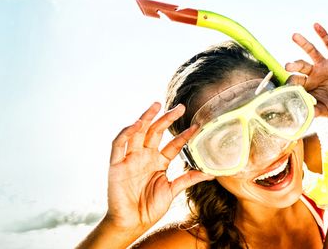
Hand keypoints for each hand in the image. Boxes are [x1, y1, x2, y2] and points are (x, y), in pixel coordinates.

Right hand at [102, 102, 213, 232]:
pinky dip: (127, 132)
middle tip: (180, 107)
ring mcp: (130, 159)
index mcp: (158, 162)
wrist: (132, 223)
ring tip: (157, 105)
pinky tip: (137, 124)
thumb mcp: (172, 190)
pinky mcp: (116, 164)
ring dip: (146, 118)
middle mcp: (144, 157)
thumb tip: (211, 173)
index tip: (197, 126)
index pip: (172, 144)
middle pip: (155, 132)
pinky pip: (119, 144)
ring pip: (137, 132)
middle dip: (166, 118)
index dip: (184, 135)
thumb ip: (188, 179)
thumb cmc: (150, 208)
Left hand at [285, 23, 327, 118]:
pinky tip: (315, 25)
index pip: (295, 81)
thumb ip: (315, 111)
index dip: (290, 83)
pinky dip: (323, 35)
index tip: (287, 87)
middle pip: (300, 66)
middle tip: (287, 66)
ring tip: (294, 36)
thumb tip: (304, 115)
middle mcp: (314, 74)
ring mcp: (324, 65)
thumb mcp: (326, 110)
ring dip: (303, 43)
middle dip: (293, 65)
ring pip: (311, 52)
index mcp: (308, 86)